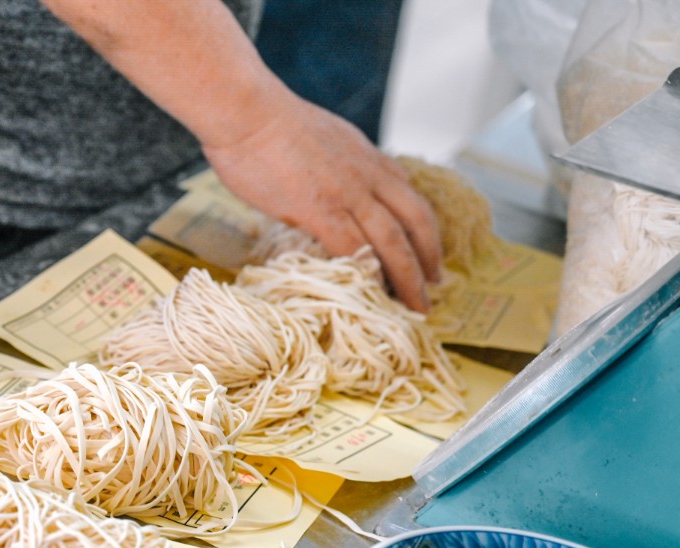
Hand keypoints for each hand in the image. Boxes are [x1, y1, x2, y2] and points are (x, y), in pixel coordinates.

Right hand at [203, 94, 441, 311]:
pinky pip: (354, 249)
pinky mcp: (320, 209)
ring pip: (393, 241)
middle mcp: (367, 174)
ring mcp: (347, 192)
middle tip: (434, 285)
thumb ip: (332, 165)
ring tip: (415, 305)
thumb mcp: (318, 139)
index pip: (408, 195)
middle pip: (415, 220)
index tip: (426, 251)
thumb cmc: (264, 123)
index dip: (422, 228)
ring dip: (409, 277)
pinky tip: (372, 295)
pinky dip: (368, 275)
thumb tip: (322, 188)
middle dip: (429, 256)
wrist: (245, 110)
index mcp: (366, 157)